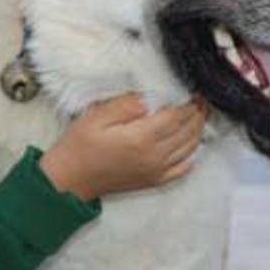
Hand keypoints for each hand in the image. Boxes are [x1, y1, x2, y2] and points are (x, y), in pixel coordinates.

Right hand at [40, 94, 206, 200]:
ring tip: (199, 114)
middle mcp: (154, 156)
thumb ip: (126, 105)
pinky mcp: (154, 181)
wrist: (69, 180)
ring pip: (189, 148)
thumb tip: (152, 96)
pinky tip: (191, 143)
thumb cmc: (79, 145)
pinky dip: (192, 154)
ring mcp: (156, 171)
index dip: (189, 101)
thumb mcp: (96, 117)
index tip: (195, 88)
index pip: (177, 115)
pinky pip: (182, 168)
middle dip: (197, 113)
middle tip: (201, 98)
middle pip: (187, 131)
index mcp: (141, 138)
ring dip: (197, 129)